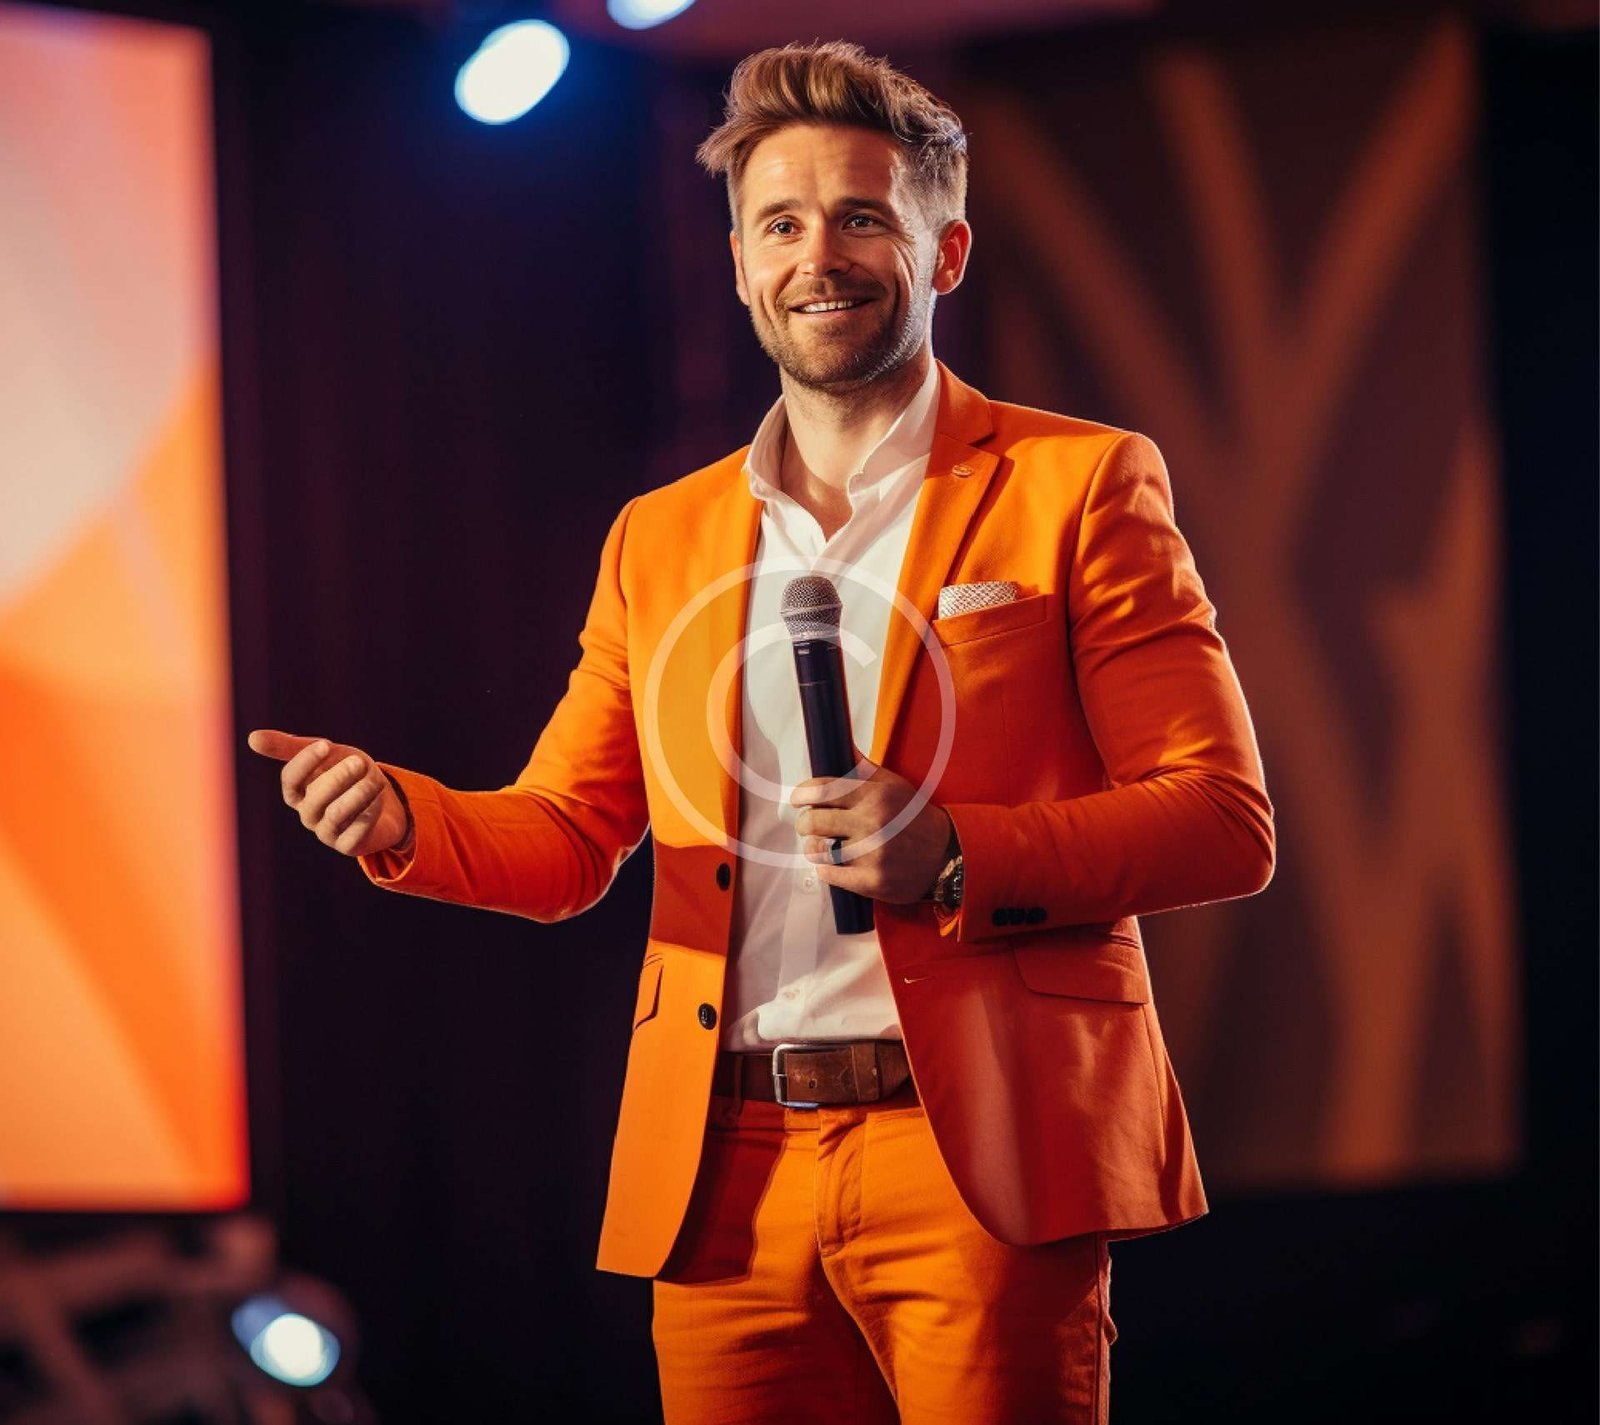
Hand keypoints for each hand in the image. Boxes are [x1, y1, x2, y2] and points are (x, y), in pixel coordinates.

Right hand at [247, 728, 412, 857]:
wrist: (386, 798)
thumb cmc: (349, 772)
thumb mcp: (327, 754)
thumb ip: (291, 747)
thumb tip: (251, 738)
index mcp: (297, 792)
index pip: (290, 780)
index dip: (305, 762)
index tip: (325, 745)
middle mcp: (308, 814)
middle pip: (314, 799)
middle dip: (337, 778)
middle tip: (358, 762)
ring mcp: (327, 832)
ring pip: (336, 816)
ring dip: (357, 795)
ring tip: (375, 779)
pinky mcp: (348, 846)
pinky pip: (356, 832)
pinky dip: (369, 813)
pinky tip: (379, 798)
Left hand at [791, 760, 952, 904]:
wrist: (945, 855)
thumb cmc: (913, 817)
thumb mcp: (893, 785)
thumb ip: (861, 768)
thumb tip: (837, 743)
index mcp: (875, 795)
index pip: (821, 790)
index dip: (802, 794)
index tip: (798, 799)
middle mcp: (873, 823)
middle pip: (812, 822)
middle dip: (805, 823)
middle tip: (809, 825)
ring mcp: (872, 854)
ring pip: (816, 851)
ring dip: (814, 848)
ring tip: (823, 846)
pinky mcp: (872, 881)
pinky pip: (828, 875)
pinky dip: (827, 869)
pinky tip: (836, 863)